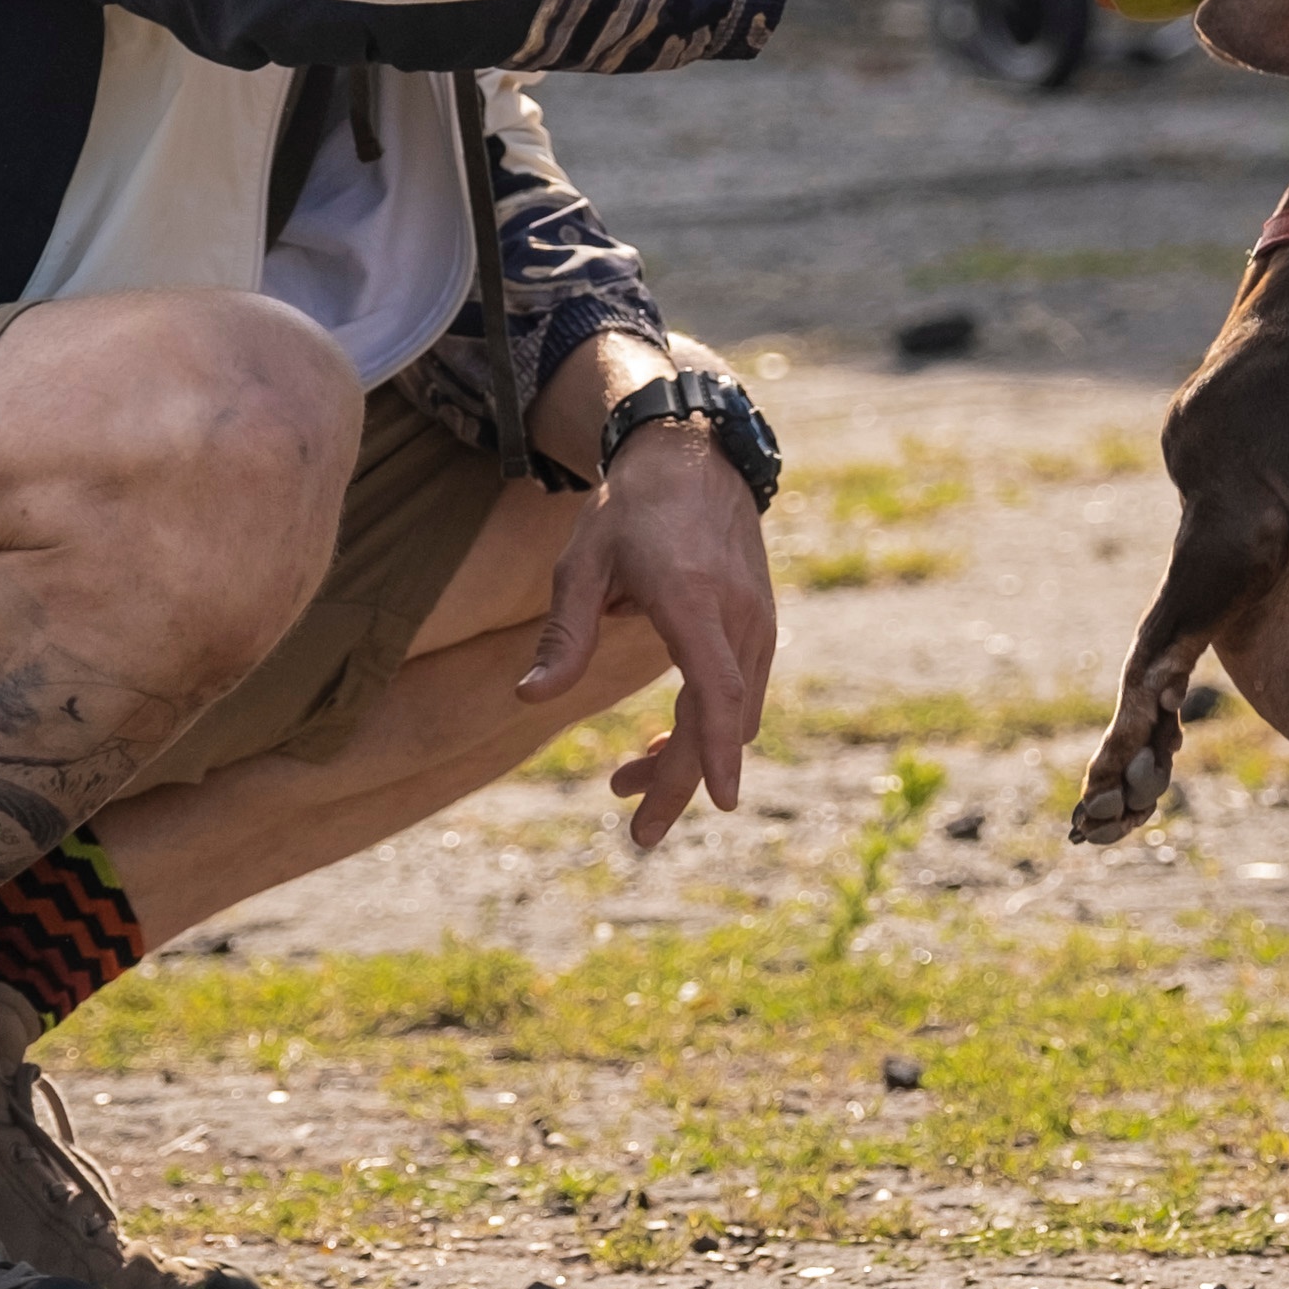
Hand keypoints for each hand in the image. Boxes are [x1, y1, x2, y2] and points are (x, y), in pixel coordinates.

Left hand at [518, 424, 779, 848]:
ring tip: (627, 779)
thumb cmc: (629, 511)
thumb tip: (529, 699)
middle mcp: (737, 615)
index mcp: (692, 601)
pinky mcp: (759, 625)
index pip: (715, 691)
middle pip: (722, 721)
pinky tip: (666, 740)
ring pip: (736, 715)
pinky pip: (741, 693)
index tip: (724, 802)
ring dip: (691, 756)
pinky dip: (709, 727)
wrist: (693, 456)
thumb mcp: (580, 564)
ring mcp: (756, 621)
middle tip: (637, 831)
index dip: (719, 751)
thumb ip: (563, 635)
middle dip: (681, 781)